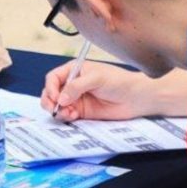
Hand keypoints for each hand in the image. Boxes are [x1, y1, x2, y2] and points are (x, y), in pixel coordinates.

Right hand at [42, 61, 186, 121]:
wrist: (136, 97)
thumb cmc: (119, 81)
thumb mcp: (97, 78)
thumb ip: (76, 86)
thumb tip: (61, 98)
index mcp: (75, 70)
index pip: (53, 78)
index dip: (51, 88)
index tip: (56, 98)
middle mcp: (73, 84)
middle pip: (51, 92)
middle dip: (50, 101)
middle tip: (55, 108)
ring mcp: (77, 98)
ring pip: (57, 105)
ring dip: (58, 110)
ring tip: (68, 113)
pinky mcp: (82, 111)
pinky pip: (67, 115)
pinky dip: (66, 117)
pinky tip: (73, 116)